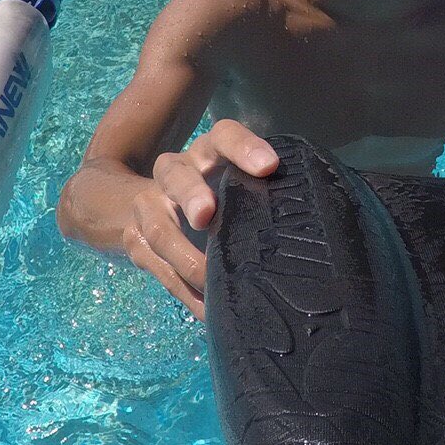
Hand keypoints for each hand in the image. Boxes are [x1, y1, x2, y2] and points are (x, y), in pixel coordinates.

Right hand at [122, 120, 278, 319]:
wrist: (141, 202)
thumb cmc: (215, 193)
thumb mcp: (235, 181)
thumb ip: (261, 191)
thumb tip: (306, 226)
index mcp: (207, 152)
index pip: (224, 136)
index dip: (244, 148)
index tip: (269, 167)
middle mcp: (174, 173)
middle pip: (177, 175)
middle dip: (190, 195)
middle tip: (205, 215)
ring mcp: (149, 207)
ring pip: (160, 229)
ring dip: (185, 256)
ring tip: (211, 279)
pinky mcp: (137, 243)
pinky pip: (159, 269)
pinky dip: (185, 292)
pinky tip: (209, 308)